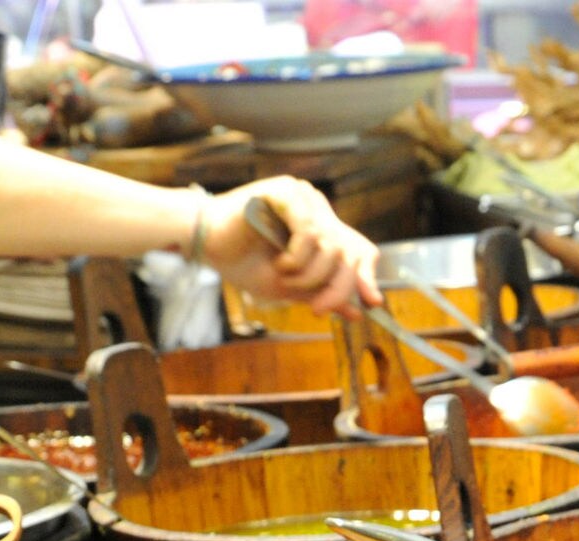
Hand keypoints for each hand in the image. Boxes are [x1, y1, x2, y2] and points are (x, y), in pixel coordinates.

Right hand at [201, 175, 380, 315]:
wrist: (206, 245)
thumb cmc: (242, 262)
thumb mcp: (290, 287)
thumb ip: (322, 293)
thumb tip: (358, 310)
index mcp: (321, 228)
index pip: (360, 249)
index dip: (368, 276)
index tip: (372, 302)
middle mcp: (316, 209)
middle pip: (348, 253)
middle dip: (336, 289)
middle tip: (317, 309)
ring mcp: (302, 197)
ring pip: (330, 245)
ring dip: (309, 274)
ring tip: (284, 276)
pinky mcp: (286, 191)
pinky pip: (310, 231)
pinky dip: (298, 256)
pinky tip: (281, 262)